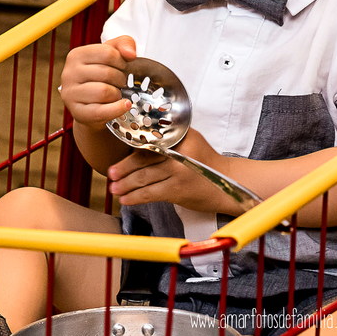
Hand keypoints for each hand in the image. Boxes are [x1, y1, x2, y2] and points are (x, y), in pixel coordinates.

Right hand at [60, 36, 136, 129]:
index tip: (122, 67)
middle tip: (120, 82)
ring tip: (116, 94)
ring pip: (104, 92)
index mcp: (76, 55)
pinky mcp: (77, 112)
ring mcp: (70, 94)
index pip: (107, 53)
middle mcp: (69, 73)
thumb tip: (131, 53)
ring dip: (117, 94)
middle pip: (107, 73)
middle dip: (120, 79)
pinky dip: (117, 109)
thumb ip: (124, 43)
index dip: (121, 61)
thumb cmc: (100, 77)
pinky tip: (124, 105)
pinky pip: (101, 111)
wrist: (90, 105)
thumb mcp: (111, 54)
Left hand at [107, 131, 235, 212]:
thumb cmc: (205, 162)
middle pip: (144, 159)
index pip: (151, 141)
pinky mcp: (178, 189)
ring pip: (144, 177)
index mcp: (180, 137)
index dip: (132, 149)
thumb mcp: (190, 141)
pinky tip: (126, 199)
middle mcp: (179, 152)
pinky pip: (151, 193)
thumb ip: (169, 138)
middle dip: (124, 168)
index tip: (118, 155)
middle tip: (110, 174)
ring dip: (126, 184)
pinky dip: (136, 197)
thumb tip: (139, 140)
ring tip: (114, 188)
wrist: (226, 182)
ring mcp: (179, 171)